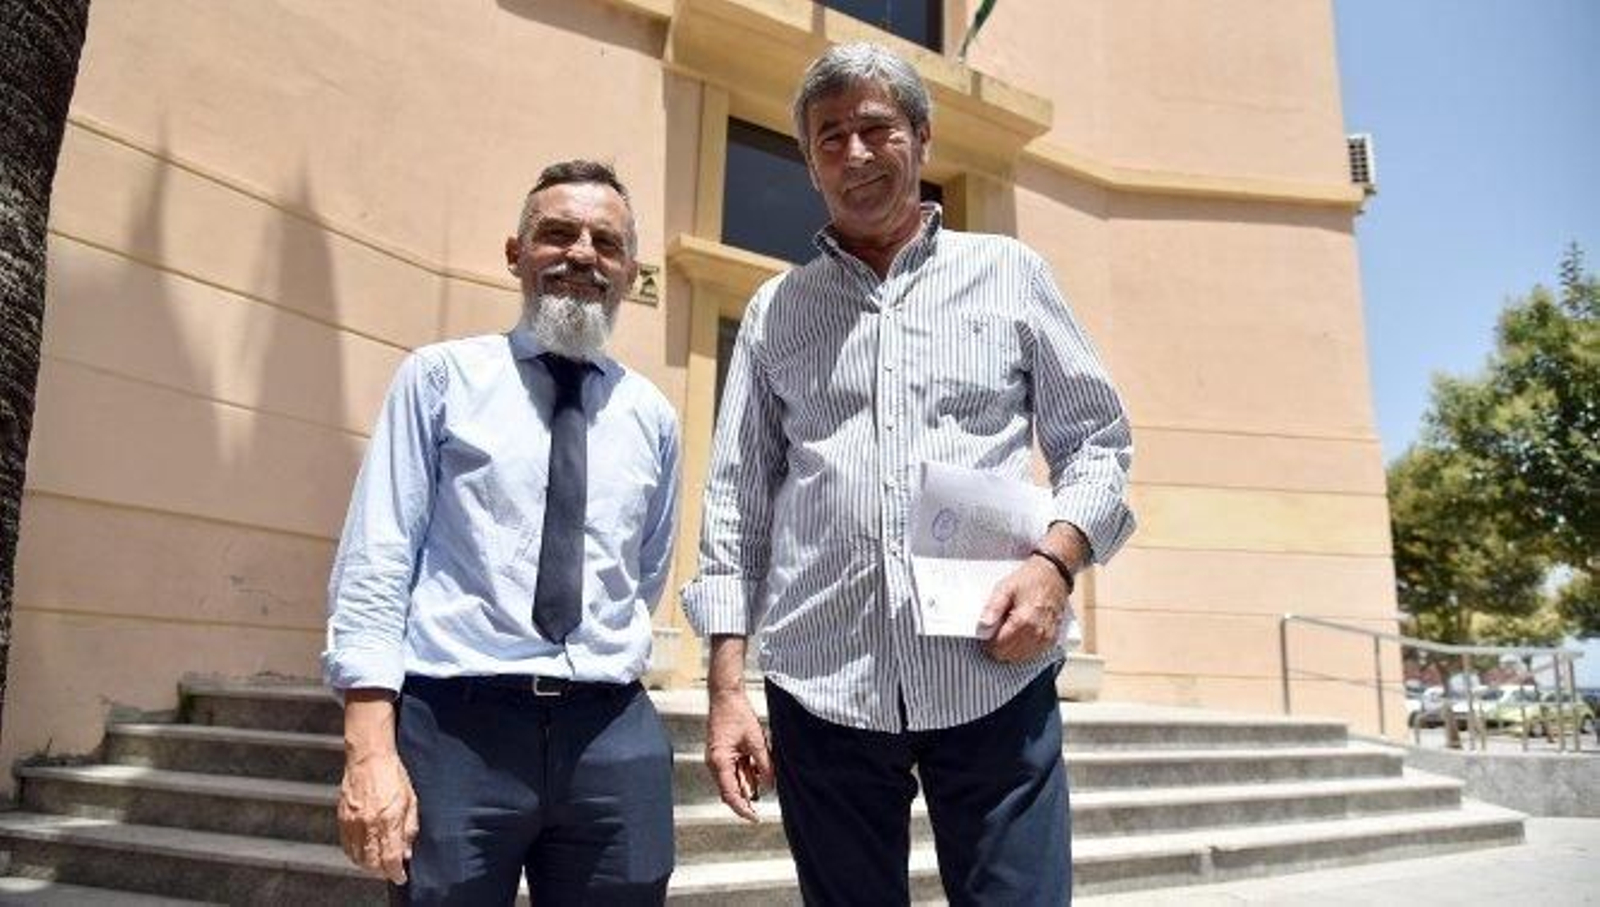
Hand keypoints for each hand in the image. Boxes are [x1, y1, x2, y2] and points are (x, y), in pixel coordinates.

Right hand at [337, 740, 418, 882]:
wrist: (369, 757)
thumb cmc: (392, 774)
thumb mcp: (411, 801)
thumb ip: (409, 829)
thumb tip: (407, 851)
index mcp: (388, 819)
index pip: (391, 858)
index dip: (396, 873)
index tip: (400, 877)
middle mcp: (368, 823)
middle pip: (372, 863)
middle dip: (382, 871)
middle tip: (391, 868)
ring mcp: (352, 822)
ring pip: (357, 858)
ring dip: (369, 864)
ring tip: (379, 860)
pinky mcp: (342, 819)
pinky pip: (347, 846)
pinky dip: (356, 854)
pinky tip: (365, 850)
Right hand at [705, 688, 773, 822]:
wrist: (726, 696)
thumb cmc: (736, 714)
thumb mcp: (757, 741)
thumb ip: (764, 765)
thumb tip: (771, 785)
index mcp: (719, 762)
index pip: (730, 794)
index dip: (742, 809)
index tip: (754, 818)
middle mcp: (715, 763)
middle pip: (732, 789)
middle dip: (748, 796)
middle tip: (762, 803)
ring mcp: (718, 758)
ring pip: (735, 780)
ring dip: (749, 782)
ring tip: (763, 774)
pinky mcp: (723, 753)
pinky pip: (735, 769)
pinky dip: (747, 771)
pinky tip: (759, 767)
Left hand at [978, 555, 1070, 662]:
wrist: (1054, 575)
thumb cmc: (1030, 580)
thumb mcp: (1005, 588)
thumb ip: (993, 608)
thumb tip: (983, 626)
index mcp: (1023, 621)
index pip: (999, 647)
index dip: (989, 643)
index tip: (988, 632)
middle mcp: (1037, 633)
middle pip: (1009, 655)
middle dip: (999, 647)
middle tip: (997, 631)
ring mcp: (1046, 638)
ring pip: (1021, 658)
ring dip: (1011, 650)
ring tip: (1009, 631)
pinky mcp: (1052, 639)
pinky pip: (1034, 654)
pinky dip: (1024, 650)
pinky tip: (1020, 636)